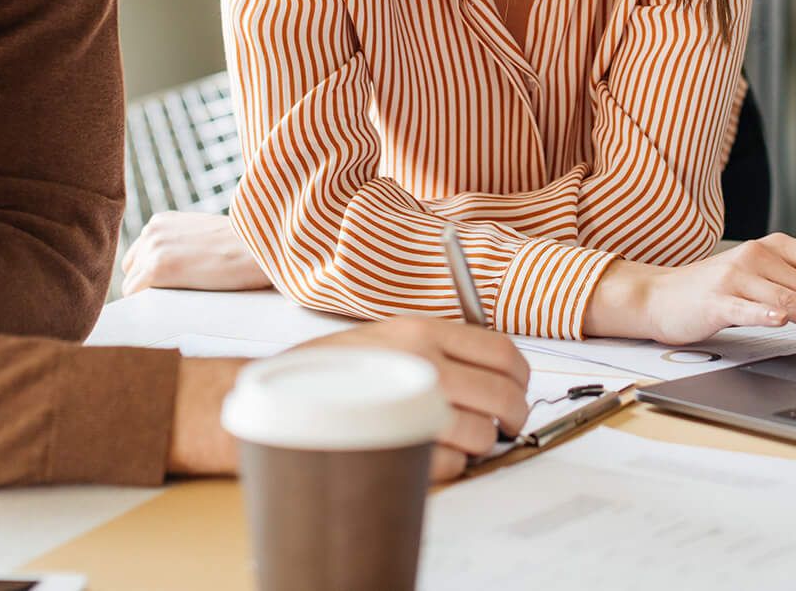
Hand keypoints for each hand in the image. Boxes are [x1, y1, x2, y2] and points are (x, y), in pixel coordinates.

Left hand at [122, 211, 269, 294]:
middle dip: (147, 285)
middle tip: (174, 297)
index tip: (170, 288)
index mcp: (161, 222)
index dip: (151, 276)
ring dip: (150, 296)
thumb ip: (180, 246)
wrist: (262, 247)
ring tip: (177, 302)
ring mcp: (152, 249)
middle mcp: (151, 231)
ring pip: (132, 286)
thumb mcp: (203, 236)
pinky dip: (148, 306)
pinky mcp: (157, 269)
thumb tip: (169, 274)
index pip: (138, 257)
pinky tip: (171, 307)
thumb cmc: (242, 247)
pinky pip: (135, 296)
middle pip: (131, 272)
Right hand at [303, 318, 531, 480]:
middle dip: (511, 418)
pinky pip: (451, 463)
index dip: (520, 378)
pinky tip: (431, 454)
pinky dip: (451, 465)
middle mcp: (420, 362)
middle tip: (502, 427)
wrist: (276, 395)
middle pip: (501, 395)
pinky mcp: (393, 442)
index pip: (501, 351)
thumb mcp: (389, 337)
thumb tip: (495, 375)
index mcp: (423, 331)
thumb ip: (440, 348)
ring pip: (480, 433)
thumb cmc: (335, 370)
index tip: (515, 391)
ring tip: (460, 441)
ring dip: (479, 445)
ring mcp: (408, 403)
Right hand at [583, 234, 795, 359]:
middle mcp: (759, 255)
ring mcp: (736, 276)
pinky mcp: (716, 299)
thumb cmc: (714, 292)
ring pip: (791, 300)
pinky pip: (747, 307)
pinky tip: (780, 321)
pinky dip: (766, 314)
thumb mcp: (766, 281)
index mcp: (775, 247)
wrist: (659, 296)